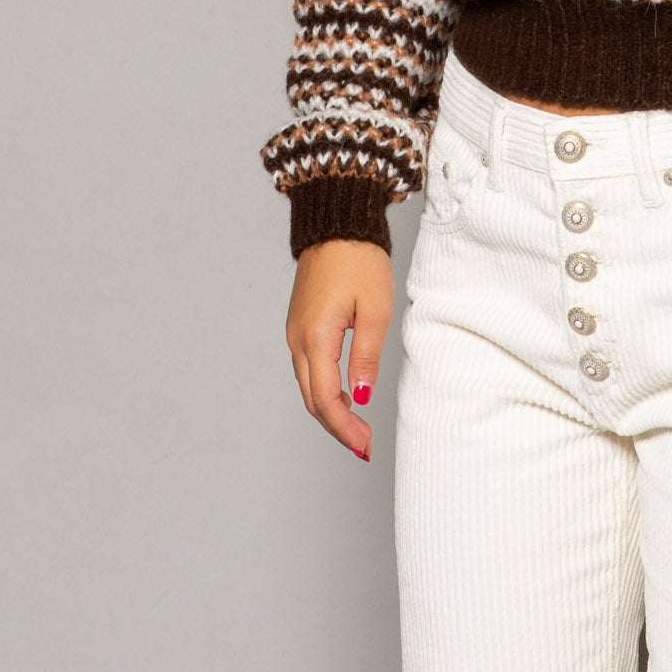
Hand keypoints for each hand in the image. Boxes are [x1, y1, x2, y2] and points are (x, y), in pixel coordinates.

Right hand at [285, 238, 393, 459]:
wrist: (337, 225)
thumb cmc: (359, 260)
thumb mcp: (375, 309)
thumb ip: (365, 356)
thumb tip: (362, 396)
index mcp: (316, 337)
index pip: (326, 399)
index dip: (344, 427)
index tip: (364, 445)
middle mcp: (298, 339)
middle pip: (312, 399)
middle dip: (337, 426)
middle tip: (364, 445)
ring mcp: (296, 332)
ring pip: (308, 386)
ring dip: (331, 410)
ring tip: (358, 427)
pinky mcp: (301, 325)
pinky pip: (308, 368)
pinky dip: (324, 389)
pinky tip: (346, 394)